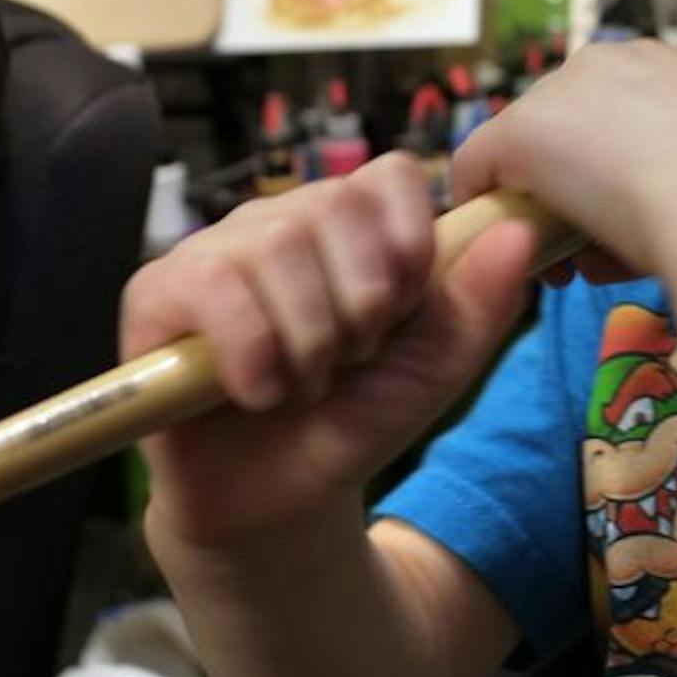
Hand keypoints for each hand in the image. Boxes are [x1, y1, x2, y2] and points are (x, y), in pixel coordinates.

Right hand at [123, 151, 537, 549]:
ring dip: (309, 338)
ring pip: (277, 244)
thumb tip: (520, 232)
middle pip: (334, 206)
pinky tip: (258, 393)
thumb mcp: (435, 369)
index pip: (388, 176)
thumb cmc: (352, 419)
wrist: (279, 500)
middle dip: (360, 303)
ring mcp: (213, 251)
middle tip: (349, 362)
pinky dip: (254, 353)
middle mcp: (278, 221)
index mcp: (348, 226)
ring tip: (303, 384)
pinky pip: (213, 286)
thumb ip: (481, 302)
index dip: (408, 242)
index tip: (405, 311)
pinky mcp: (156, 292)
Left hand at [450, 40, 676, 281]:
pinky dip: (491, 210)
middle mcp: (605, 61)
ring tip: (584, 265)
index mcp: (661, 64)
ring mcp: (557, 94)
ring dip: (545, 209)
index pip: (611, 117)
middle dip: (572, 191)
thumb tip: (649, 212)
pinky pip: (479, 172)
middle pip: (562, 131)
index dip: (610, 171)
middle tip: (596, 252)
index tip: (628, 219)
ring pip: (526, 154)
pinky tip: (529, 252)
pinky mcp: (516, 134)